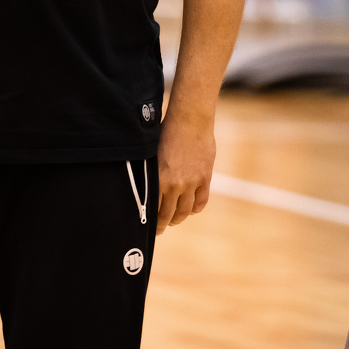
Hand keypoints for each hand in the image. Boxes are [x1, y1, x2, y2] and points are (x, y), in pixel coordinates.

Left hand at [156, 111, 214, 233]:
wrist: (190, 120)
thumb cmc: (167, 131)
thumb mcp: (152, 152)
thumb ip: (151, 170)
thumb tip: (143, 182)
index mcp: (159, 178)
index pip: (153, 207)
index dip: (151, 220)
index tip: (148, 226)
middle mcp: (175, 184)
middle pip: (168, 213)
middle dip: (163, 224)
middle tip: (159, 229)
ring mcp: (192, 182)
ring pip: (185, 210)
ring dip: (178, 218)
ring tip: (174, 219)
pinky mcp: (205, 178)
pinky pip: (201, 202)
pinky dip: (195, 209)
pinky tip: (190, 209)